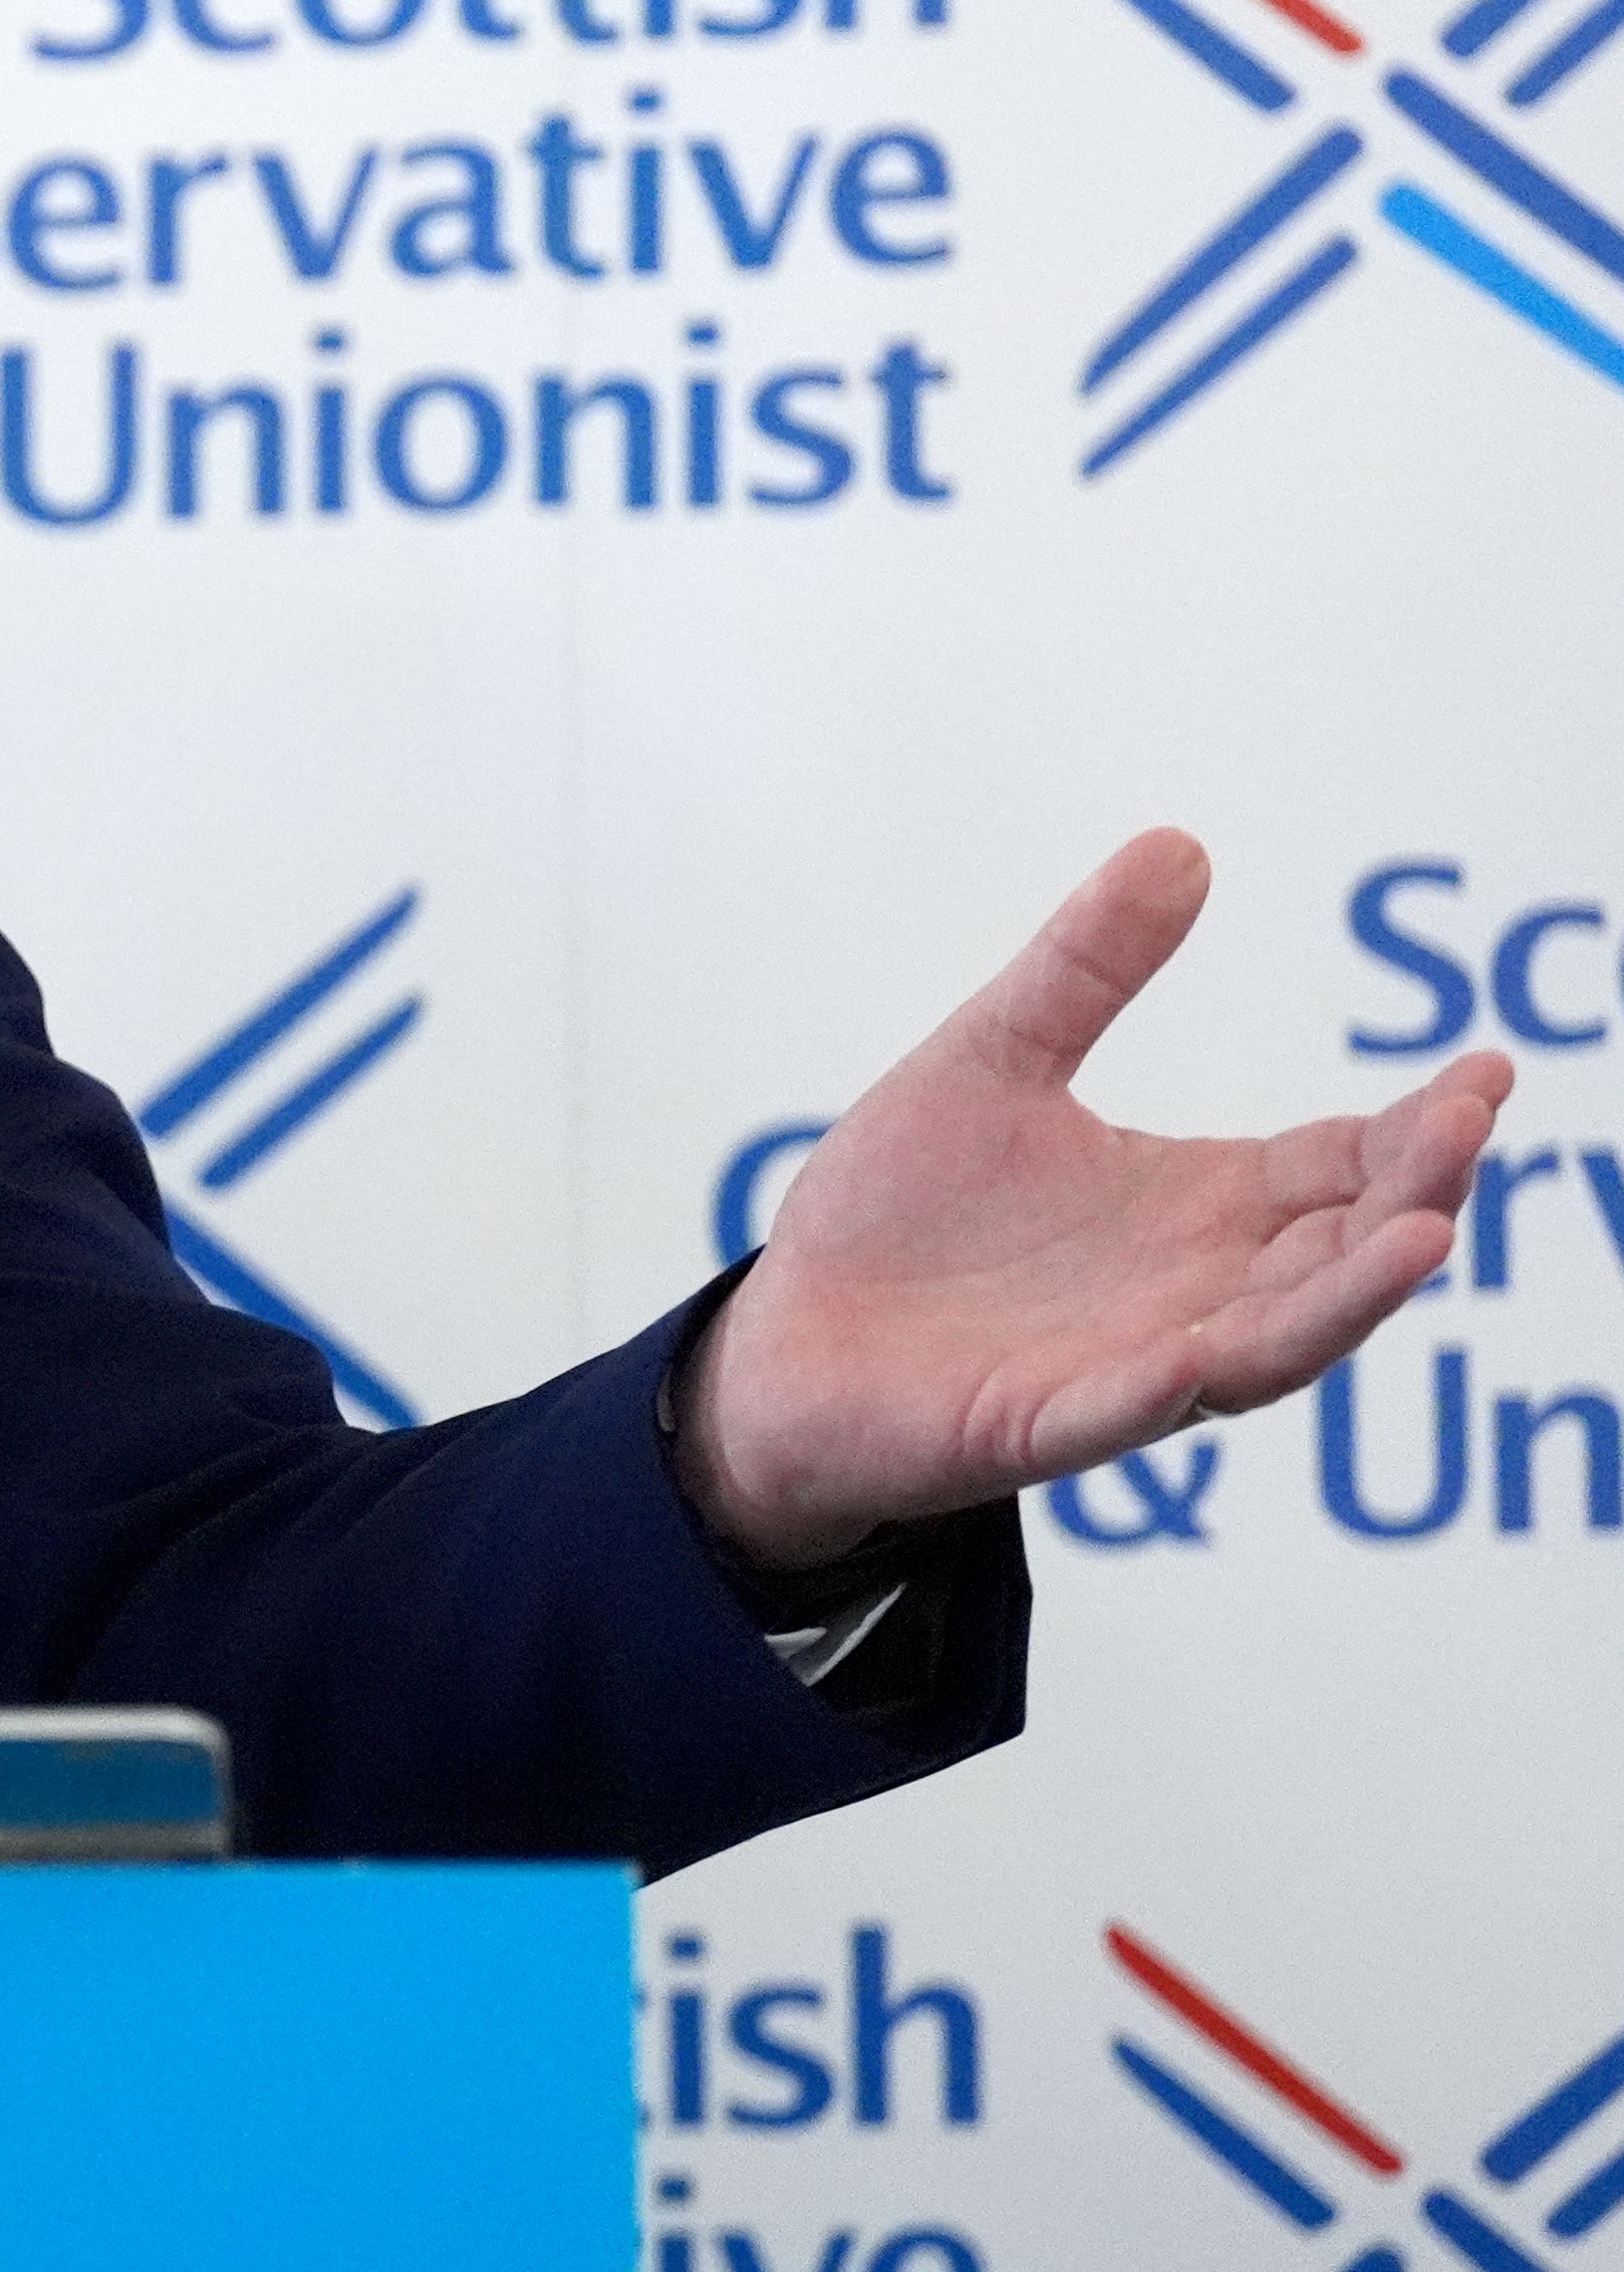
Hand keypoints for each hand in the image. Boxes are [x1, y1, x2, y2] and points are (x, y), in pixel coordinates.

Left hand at [675, 830, 1511, 1566]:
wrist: (787, 1336)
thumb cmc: (900, 1214)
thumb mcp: (993, 1060)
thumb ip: (1085, 968)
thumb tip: (1180, 845)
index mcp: (1199, 1208)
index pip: (1340, 1167)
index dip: (1417, 1128)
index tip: (1485, 1069)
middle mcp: (1190, 1292)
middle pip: (1335, 1251)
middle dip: (1410, 1197)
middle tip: (1465, 1128)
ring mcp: (1125, 1367)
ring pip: (1267, 1343)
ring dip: (1344, 1296)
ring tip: (1423, 1236)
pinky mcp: (1036, 1426)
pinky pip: (1117, 1410)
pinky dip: (1167, 1384)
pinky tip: (1203, 1353)